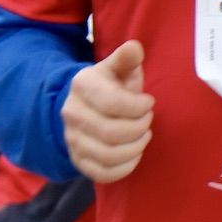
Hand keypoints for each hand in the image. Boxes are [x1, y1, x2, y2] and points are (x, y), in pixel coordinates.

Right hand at [62, 40, 153, 183]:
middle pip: (112, 132)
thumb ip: (126, 58)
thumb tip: (135, 47)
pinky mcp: (78, 161)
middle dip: (139, 128)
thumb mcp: (116, 68)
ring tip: (143, 136)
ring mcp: (73, 140)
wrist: (81, 106)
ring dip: (135, 148)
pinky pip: (103, 173)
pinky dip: (125, 167)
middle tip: (148, 121)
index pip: (113, 103)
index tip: (149, 103)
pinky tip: (134, 154)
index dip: (139, 106)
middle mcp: (72, 114)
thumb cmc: (108, 86)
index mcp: (82, 86)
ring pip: (108, 155)